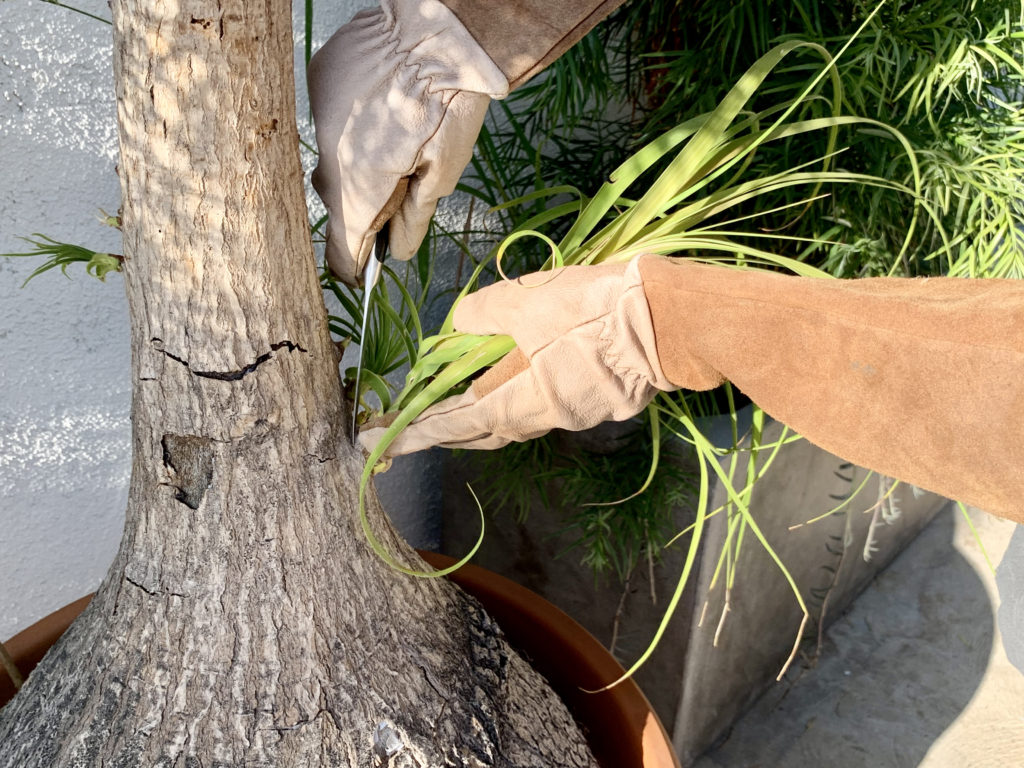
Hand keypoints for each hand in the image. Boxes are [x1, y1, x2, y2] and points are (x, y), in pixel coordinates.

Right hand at [307, 0, 506, 284]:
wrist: (436, 34)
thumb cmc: (448, 105)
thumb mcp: (442, 173)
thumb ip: (413, 217)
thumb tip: (396, 251)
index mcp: (358, 189)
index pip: (343, 246)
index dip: (353, 266)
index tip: (360, 275)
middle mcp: (326, 157)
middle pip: (337, 200)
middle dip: (362, 205)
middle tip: (396, 190)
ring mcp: (317, 116)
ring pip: (329, 156)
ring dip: (353, 160)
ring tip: (391, 141)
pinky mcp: (318, 82)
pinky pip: (329, 118)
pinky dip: (349, 123)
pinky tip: (377, 109)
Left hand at [360, 257, 675, 456]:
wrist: (667, 321)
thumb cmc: (591, 310)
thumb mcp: (525, 299)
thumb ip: (481, 315)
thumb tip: (461, 326)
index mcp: (519, 399)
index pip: (453, 422)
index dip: (414, 431)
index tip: (379, 442)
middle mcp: (543, 417)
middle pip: (482, 430)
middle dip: (444, 428)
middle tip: (412, 423)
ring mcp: (574, 413)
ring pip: (514, 420)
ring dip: (481, 413)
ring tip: (458, 399)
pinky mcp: (598, 402)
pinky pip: (542, 407)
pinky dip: (517, 398)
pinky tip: (518, 377)